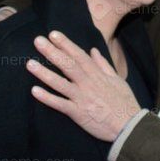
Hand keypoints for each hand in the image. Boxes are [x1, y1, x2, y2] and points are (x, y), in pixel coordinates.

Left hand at [26, 31, 140, 141]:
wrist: (129, 126)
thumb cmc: (125, 102)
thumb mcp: (117, 80)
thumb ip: (103, 65)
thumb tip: (93, 51)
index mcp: (97, 75)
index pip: (79, 56)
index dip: (66, 44)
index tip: (53, 34)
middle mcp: (88, 84)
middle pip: (68, 65)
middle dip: (52, 52)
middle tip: (38, 41)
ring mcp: (82, 98)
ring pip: (60, 83)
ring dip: (44, 73)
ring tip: (30, 64)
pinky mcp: (78, 113)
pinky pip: (60, 104)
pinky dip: (47, 98)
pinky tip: (34, 91)